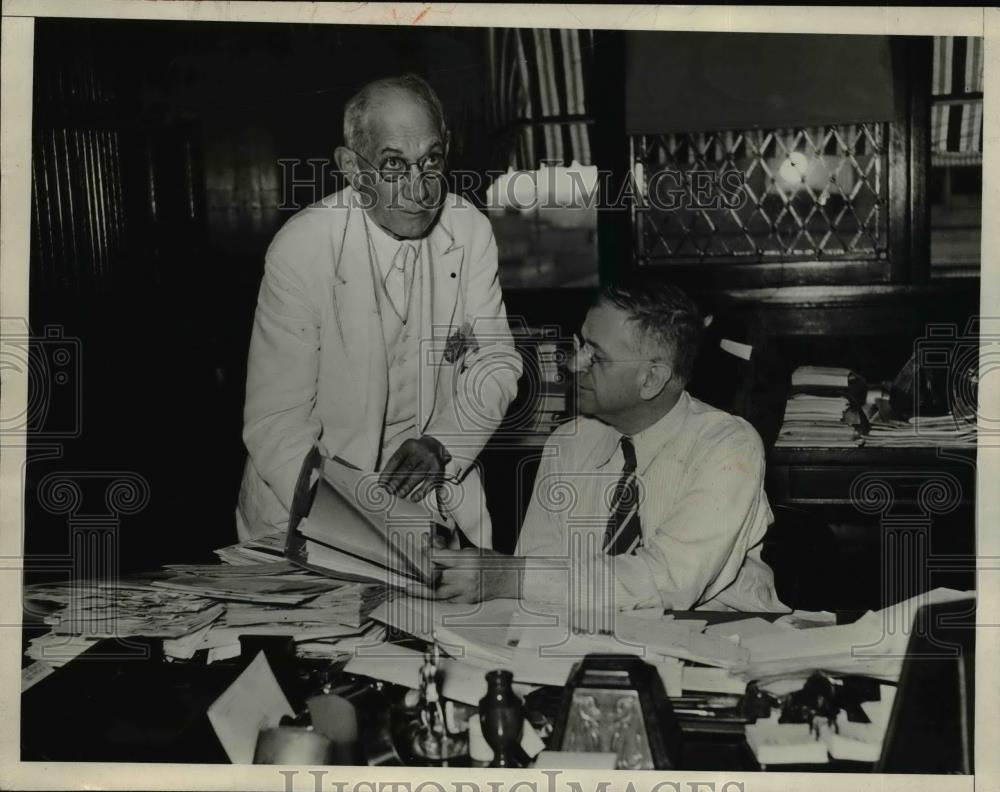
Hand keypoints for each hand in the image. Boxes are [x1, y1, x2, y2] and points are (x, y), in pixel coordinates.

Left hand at [378, 436, 450, 501]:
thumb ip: (397, 463)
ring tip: (400, 494)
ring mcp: (430, 460)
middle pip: (407, 467)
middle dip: (396, 481)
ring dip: (407, 486)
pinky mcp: (438, 470)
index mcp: (409, 445)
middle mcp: (421, 452)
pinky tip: (414, 497)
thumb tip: (386, 481)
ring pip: (417, 475)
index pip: (396, 459)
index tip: (382, 483)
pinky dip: (421, 491)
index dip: (388, 472)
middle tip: (390, 491)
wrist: (436, 446)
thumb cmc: (416, 452)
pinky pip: (430, 482)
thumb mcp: (406, 451)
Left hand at [406, 548, 523, 602]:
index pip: (438, 556)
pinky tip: (427, 596)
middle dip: (421, 573)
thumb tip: (433, 546)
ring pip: (437, 593)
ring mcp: (465, 591)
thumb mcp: (472, 551)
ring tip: (410, 589)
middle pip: (435, 576)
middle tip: (409, 573)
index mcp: (467, 560)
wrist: (510, 578)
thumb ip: (451, 551)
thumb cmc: (494, 562)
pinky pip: (447, 601)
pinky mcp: (467, 601)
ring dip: (422, 591)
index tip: (419, 552)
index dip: (425, 554)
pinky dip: (436, 598)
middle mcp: (465, 576)